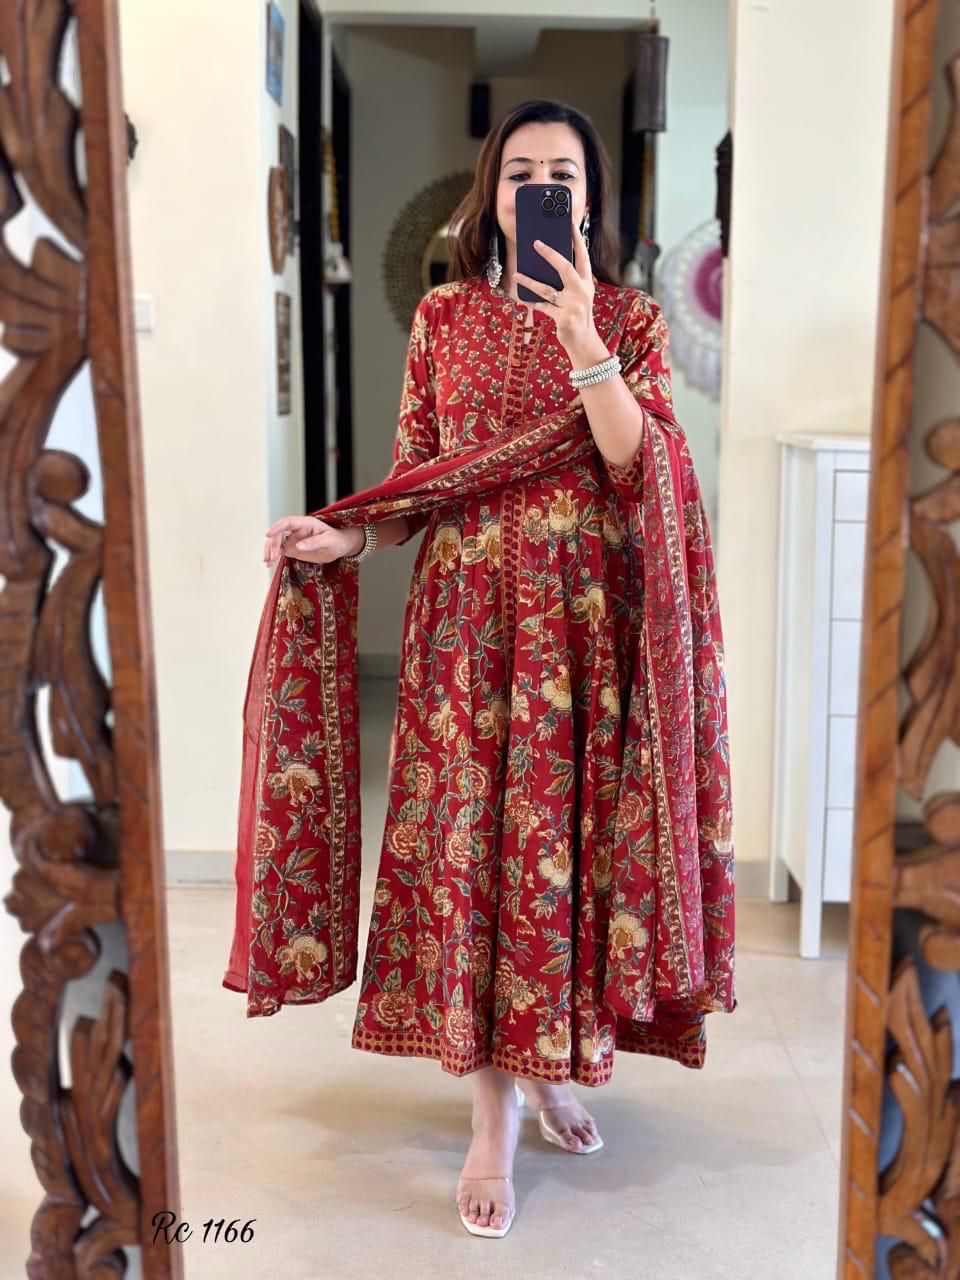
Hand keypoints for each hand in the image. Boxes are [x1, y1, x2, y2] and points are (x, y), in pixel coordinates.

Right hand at [264, 515, 363, 565]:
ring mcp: (293, 539)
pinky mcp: (292, 548)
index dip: (277, 527)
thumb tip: (298, 546)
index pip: (287, 522)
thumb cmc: (336, 541)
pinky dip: (272, 556)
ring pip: (276, 542)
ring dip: (270, 550)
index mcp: (305, 523)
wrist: (339, 547)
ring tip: (268, 561)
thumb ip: (313, 543)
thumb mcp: (328, 541)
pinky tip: (269, 563)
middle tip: (272, 556)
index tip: (268, 534)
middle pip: (279, 533)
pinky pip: (279, 550)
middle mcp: (296, 530)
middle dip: (273, 544)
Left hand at [513, 220, 607, 364]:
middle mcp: (582, 292)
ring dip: (530, 281)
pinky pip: (542, 307)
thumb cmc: (578, 315)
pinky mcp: (563, 318)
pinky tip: (521, 297)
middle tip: (536, 243)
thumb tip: (547, 264)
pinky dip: (531, 302)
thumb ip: (569, 281)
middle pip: (565, 268)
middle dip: (550, 254)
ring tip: (517, 274)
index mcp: (587, 283)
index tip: (570, 225)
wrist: (584, 341)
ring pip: (547, 289)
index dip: (577, 241)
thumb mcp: (578, 296)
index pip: (583, 257)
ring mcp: (573, 306)